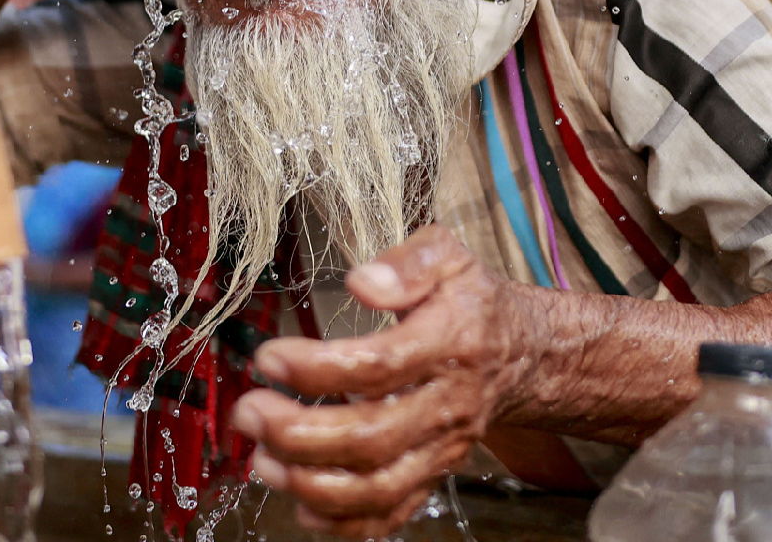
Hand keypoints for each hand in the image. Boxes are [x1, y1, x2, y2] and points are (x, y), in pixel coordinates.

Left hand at [230, 225, 534, 538]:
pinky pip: (393, 511)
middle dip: (299, 433)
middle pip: (372, 437)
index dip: (318, 370)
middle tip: (249, 412)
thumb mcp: (449, 256)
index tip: (269, 357)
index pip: (380, 366)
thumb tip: (361, 283)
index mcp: (448, 343)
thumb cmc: (470, 301)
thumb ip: (408, 263)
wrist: (523, 353)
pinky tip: (302, 506)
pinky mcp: (434, 473)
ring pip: (379, 486)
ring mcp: (441, 447)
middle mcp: (446, 404)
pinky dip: (346, 522)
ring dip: (312, 483)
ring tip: (261, 460)